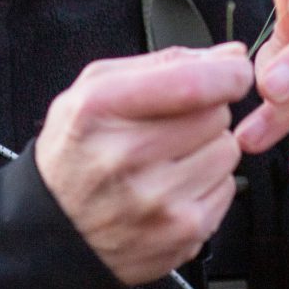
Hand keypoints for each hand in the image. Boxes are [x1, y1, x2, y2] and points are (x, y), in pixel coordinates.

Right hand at [36, 44, 251, 286]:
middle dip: (205, 112)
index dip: (227, 73)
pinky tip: (173, 187)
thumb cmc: (77, 151)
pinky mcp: (181, 233)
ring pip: (227, 151)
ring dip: (208, 149)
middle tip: (172, 126)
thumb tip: (230, 54)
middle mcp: (125, 157)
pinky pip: (228, 188)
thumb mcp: (94, 90)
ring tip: (169, 159)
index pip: (191, 84)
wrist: (54, 230)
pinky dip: (208, 183)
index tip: (235, 70)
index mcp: (99, 109)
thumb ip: (162, 64)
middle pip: (216, 114)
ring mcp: (155, 201)